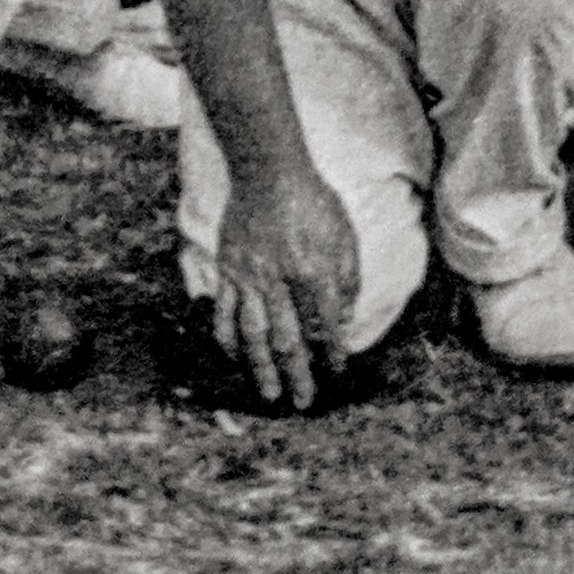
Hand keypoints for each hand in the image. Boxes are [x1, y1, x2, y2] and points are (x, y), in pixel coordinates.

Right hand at [212, 170, 363, 409]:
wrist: (268, 171)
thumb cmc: (312, 201)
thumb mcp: (343, 235)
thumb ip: (348, 278)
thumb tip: (346, 318)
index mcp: (314, 269)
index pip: (326, 322)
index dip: (334, 350)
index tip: (338, 371)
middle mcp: (281, 280)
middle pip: (290, 337)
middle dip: (299, 373)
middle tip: (304, 402)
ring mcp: (250, 277)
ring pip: (255, 333)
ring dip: (262, 368)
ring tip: (269, 394)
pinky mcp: (229, 271)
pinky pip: (226, 313)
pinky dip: (229, 339)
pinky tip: (236, 359)